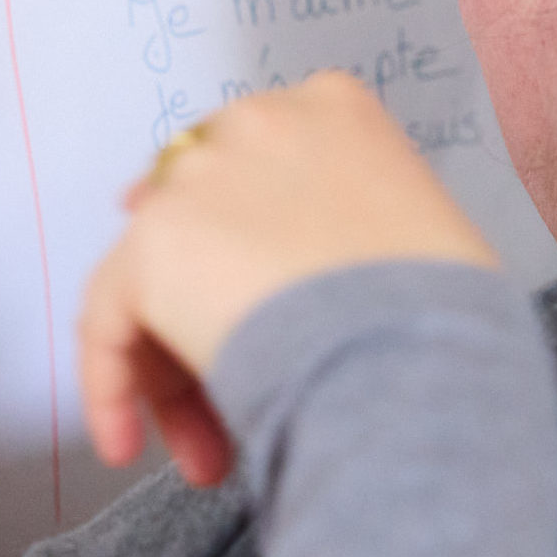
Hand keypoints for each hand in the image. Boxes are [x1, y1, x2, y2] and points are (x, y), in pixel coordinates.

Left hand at [79, 71, 497, 487]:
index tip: (255, 301)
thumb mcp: (421, 232)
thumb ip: (357, 222)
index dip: (252, 243)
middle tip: (231, 392)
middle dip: (211, 308)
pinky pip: (109, 316)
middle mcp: (257, 122)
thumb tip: (306, 273)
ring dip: (176, 364)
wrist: (414, 354)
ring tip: (209, 448)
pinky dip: (110, 381)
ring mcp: (199, 177)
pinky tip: (125, 440)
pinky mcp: (153, 242)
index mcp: (333, 108)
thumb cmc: (447, 312)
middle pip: (207, 219)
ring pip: (159, 273)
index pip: (264, 169)